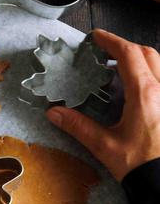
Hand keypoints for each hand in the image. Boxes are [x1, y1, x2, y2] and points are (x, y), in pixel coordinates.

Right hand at [46, 29, 159, 181]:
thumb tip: (54, 113)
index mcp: (145, 94)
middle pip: (148, 53)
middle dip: (126, 47)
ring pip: (159, 65)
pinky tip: (137, 89)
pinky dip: (150, 74)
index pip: (129, 54)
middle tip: (106, 51)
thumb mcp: (105, 146)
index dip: (111, 41)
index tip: (96, 37)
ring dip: (140, 59)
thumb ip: (79, 126)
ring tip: (121, 68)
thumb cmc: (142, 166)